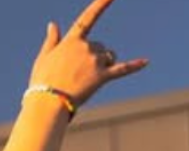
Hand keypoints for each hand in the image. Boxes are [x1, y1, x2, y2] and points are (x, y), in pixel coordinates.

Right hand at [28, 0, 148, 107]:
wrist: (48, 102)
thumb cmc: (42, 81)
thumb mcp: (44, 58)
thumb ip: (52, 40)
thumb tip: (52, 24)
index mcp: (71, 41)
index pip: (88, 18)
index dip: (101, 4)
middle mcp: (86, 48)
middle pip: (99, 46)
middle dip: (93, 55)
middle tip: (77, 73)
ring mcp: (95, 62)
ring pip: (108, 56)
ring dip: (104, 63)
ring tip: (87, 79)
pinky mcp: (103, 77)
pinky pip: (123, 69)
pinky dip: (134, 66)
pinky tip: (146, 62)